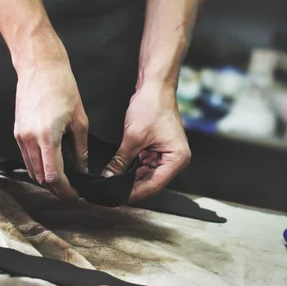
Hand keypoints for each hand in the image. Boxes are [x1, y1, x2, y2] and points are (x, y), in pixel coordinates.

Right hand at [14, 55, 88, 200]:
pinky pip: (26, 158)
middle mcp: (30, 140)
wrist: (39, 67)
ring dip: (46, 180)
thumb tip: (82, 168)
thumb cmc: (62, 87)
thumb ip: (80, 147)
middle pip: (41, 177)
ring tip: (62, 183)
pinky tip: (50, 167)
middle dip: (56, 189)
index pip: (54, 176)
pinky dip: (38, 167)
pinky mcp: (17, 132)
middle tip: (70, 194)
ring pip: (32, 170)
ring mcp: (20, 136)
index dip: (65, 190)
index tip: (75, 196)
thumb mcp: (79, 119)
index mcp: (47, 137)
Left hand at [103, 81, 190, 202]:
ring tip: (112, 183)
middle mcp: (176, 159)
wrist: (155, 86)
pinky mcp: (158, 149)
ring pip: (146, 175)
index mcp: (177, 159)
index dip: (135, 193)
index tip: (117, 198)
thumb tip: (109, 177)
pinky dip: (132, 168)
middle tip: (112, 193)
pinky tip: (118, 171)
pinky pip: (144, 164)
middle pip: (151, 182)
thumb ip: (121, 161)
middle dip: (131, 187)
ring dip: (130, 178)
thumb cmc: (152, 106)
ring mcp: (167, 155)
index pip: (154, 185)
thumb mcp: (133, 138)